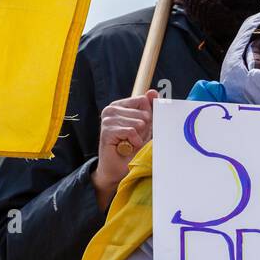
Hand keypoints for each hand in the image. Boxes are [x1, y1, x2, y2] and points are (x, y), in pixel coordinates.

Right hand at [93, 89, 159, 208]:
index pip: (143, 100)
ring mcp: (107, 119)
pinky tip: (126, 146)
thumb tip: (152, 91)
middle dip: (144, 129)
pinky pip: (131, 131)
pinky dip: (134, 141)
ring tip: (130, 143)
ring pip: (138, 123)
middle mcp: (111, 108)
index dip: (149, 117)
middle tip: (134, 138)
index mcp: (121, 104)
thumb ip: (150, 109)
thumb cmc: (133, 146)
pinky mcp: (107, 130)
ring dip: (139, 137)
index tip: (141, 128)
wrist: (119, 168)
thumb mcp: (146, 126)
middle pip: (143, 113)